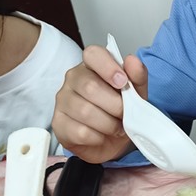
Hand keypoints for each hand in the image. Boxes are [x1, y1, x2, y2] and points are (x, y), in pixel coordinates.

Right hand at [51, 45, 146, 162]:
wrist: (112, 140)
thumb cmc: (120, 111)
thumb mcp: (136, 93)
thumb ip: (137, 76)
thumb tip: (132, 61)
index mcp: (92, 66)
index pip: (92, 54)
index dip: (109, 67)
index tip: (123, 82)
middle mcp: (73, 79)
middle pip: (90, 86)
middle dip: (115, 105)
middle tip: (124, 114)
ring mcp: (63, 101)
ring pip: (85, 111)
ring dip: (108, 124)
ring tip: (116, 127)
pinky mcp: (59, 124)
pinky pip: (80, 131)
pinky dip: (98, 137)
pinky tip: (101, 135)